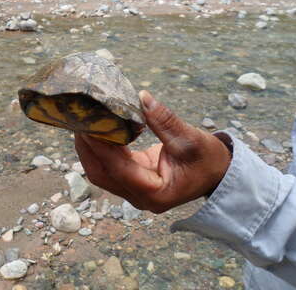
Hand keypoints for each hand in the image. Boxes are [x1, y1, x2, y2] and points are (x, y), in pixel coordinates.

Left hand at [74, 90, 230, 212]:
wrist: (218, 175)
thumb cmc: (208, 160)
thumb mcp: (191, 139)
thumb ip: (165, 121)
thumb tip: (141, 97)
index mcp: (155, 193)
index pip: (117, 169)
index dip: (99, 146)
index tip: (86, 124)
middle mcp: (140, 198)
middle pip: (101, 175)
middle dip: (86, 148)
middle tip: (77, 120)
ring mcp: (135, 192)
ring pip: (101, 173)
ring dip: (89, 149)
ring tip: (82, 122)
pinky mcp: (134, 183)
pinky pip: (109, 168)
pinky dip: (100, 150)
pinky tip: (96, 130)